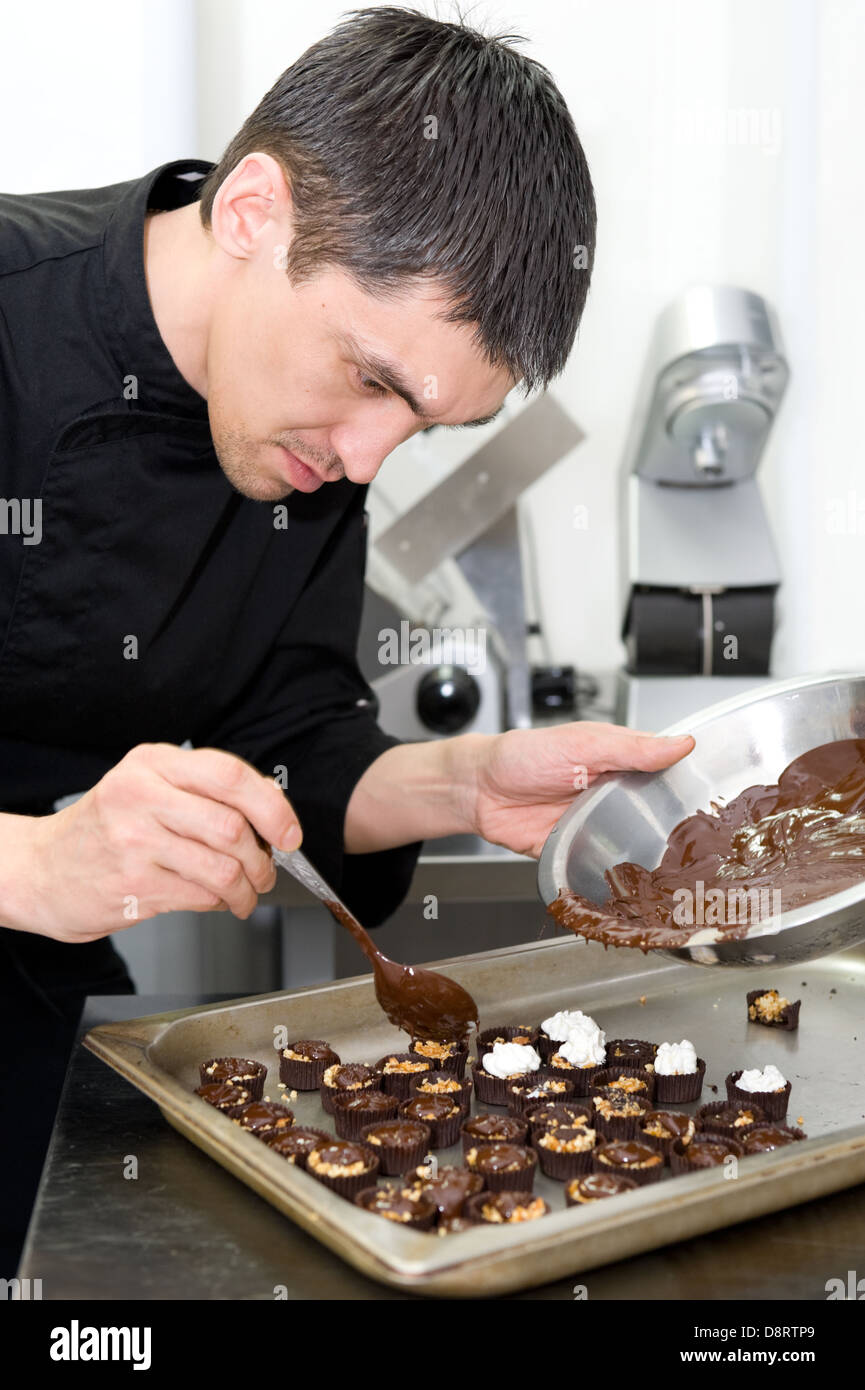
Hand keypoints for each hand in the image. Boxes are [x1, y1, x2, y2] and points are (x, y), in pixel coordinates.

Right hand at [8, 743, 301, 941]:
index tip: (289, 832)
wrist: (43, 869)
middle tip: (267, 870)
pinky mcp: (133, 884)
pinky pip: (201, 896)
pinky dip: (219, 902)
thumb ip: (206, 789)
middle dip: (263, 857)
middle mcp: (141, 795)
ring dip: (246, 888)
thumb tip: (270, 803)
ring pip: (222, 868)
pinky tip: (215, 900)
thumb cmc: (105, 828)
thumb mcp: (149, 787)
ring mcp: (134, 841)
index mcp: (153, 762)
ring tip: (245, 893)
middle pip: (232, 826)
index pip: (231, 776)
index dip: (272, 807)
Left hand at [467, 722, 695, 858]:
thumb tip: (680, 743)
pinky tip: (636, 878)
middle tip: (701, 836)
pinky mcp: (581, 849)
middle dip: (675, 822)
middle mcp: (613, 791)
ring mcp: (598, 821)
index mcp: (619, 759)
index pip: (666, 769)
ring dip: (649, 849)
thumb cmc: (523, 756)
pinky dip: (617, 870)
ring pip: (636, 840)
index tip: (716, 792)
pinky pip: (606, 864)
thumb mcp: (583, 745)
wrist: (479, 791)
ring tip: (677, 863)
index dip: (690, 779)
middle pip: (656, 809)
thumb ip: (631, 748)